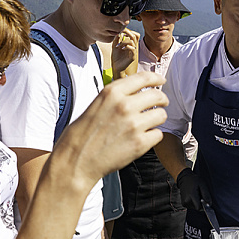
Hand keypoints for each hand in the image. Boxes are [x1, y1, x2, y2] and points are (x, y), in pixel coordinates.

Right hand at [51, 72, 167, 190]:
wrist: (76, 160)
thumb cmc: (81, 135)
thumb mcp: (95, 105)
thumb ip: (116, 97)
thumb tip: (135, 93)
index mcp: (112, 92)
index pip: (143, 78)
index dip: (156, 79)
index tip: (161, 81)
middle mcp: (124, 105)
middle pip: (157, 96)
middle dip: (162, 100)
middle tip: (162, 104)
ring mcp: (134, 124)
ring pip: (161, 115)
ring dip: (157, 119)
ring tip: (148, 125)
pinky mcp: (140, 143)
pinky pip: (158, 135)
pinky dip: (152, 137)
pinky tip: (142, 139)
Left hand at [112, 30, 139, 75]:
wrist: (116, 67)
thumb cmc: (116, 58)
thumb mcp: (115, 46)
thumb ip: (116, 40)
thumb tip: (117, 32)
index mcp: (130, 44)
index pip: (133, 34)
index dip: (128, 31)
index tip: (121, 30)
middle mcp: (133, 47)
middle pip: (135, 36)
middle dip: (128, 32)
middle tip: (121, 33)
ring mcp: (133, 52)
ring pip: (132, 42)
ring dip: (124, 41)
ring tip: (119, 45)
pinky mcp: (133, 57)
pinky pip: (133, 49)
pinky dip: (127, 47)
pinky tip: (122, 49)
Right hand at [175, 168, 210, 210]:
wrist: (184, 179)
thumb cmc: (194, 181)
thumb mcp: (202, 185)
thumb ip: (206, 195)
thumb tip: (209, 204)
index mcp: (191, 196)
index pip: (199, 208)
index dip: (203, 205)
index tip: (204, 200)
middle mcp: (186, 201)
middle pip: (197, 208)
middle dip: (200, 203)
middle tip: (199, 194)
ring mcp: (184, 203)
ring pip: (195, 207)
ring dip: (197, 203)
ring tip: (196, 194)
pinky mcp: (183, 204)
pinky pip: (191, 206)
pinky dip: (194, 202)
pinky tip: (192, 196)